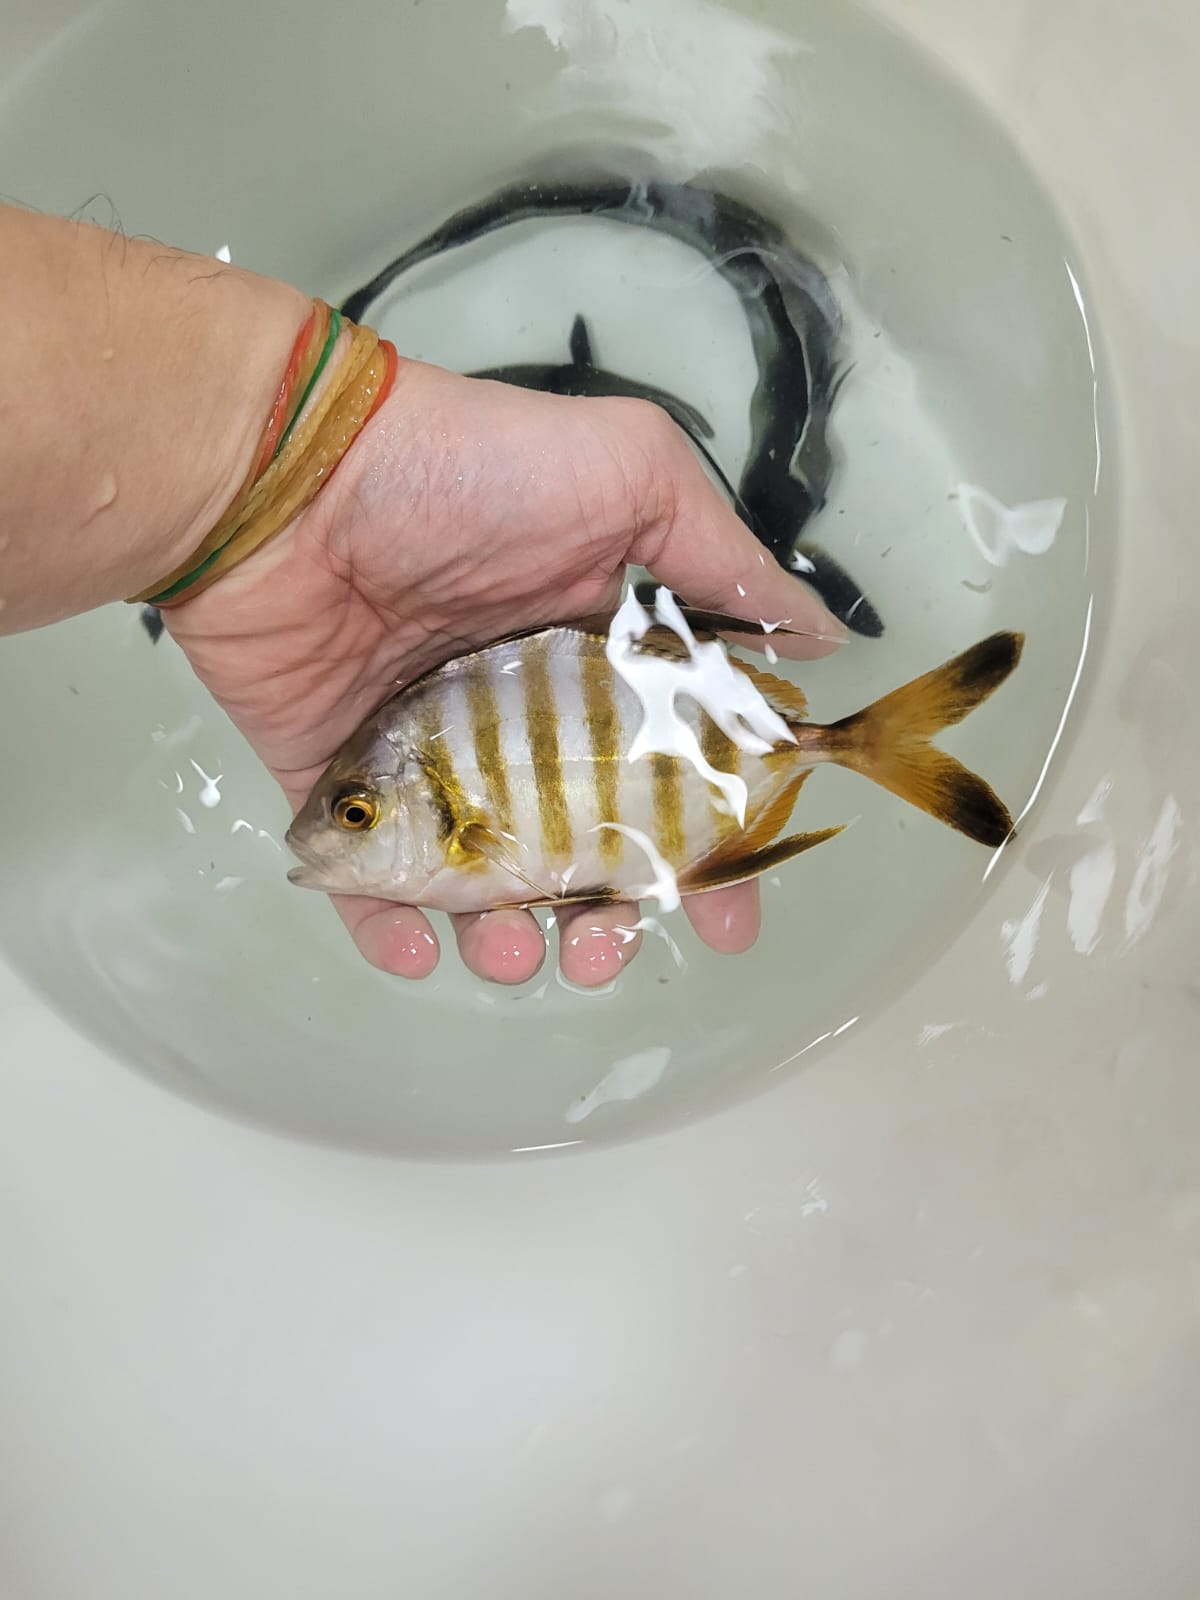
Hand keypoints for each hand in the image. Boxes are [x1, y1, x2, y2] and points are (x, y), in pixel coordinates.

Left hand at [167, 359, 843, 986]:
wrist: (295, 479)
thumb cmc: (470, 474)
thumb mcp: (634, 477)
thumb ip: (726, 565)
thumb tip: (822, 639)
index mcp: (593, 670)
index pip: (667, 779)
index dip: (705, 853)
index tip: (730, 915)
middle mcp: (517, 729)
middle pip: (579, 856)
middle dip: (608, 921)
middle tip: (607, 947)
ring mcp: (427, 764)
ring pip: (483, 887)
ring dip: (511, 939)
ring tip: (513, 947)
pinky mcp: (340, 789)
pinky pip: (369, 886)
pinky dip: (395, 933)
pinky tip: (421, 948)